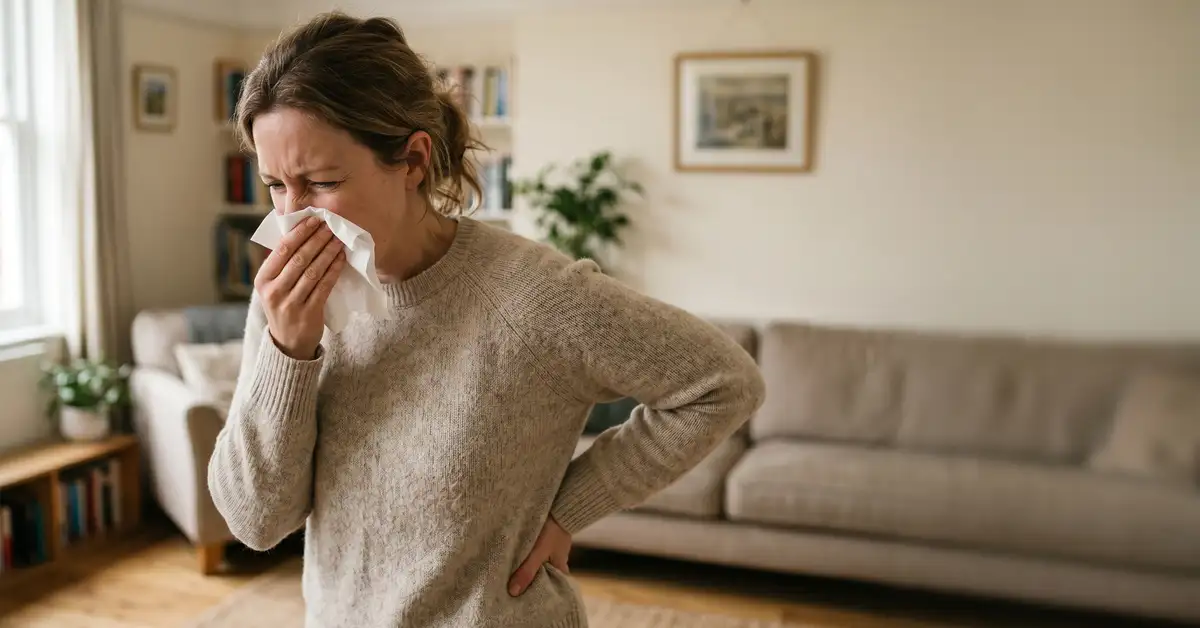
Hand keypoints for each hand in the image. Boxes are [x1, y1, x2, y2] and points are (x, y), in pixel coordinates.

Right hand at [255, 216, 345, 359]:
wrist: (289, 342)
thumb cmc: (284, 305)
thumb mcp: (274, 286)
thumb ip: (282, 264)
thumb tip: (298, 230)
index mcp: (262, 280)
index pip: (282, 250)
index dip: (299, 233)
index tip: (313, 220)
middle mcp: (273, 291)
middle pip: (299, 259)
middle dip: (316, 240)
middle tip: (330, 226)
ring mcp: (290, 304)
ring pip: (313, 271)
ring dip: (327, 252)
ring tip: (338, 239)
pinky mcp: (308, 313)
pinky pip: (324, 286)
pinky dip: (333, 270)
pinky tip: (341, 259)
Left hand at [508, 515, 570, 595]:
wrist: (560, 506)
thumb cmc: (553, 530)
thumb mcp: (538, 552)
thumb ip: (527, 571)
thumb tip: (513, 592)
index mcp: (561, 571)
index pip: (549, 590)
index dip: (536, 596)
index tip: (520, 601)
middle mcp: (557, 564)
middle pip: (540, 579)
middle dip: (527, 583)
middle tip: (509, 591)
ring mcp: (550, 553)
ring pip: (535, 567)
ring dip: (524, 570)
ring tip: (507, 577)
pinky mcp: (544, 544)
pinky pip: (533, 556)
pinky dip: (525, 559)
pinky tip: (513, 560)